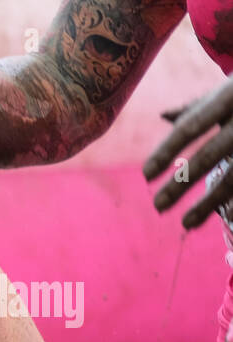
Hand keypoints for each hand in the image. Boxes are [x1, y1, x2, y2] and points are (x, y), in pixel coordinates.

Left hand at [144, 75, 232, 229]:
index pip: (190, 126)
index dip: (166, 150)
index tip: (145, 175)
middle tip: (157, 207)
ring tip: (187, 224)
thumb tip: (164, 116)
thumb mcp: (229, 89)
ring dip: (209, 203)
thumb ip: (198, 107)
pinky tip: (228, 217)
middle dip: (181, 183)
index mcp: (229, 95)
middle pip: (209, 155)